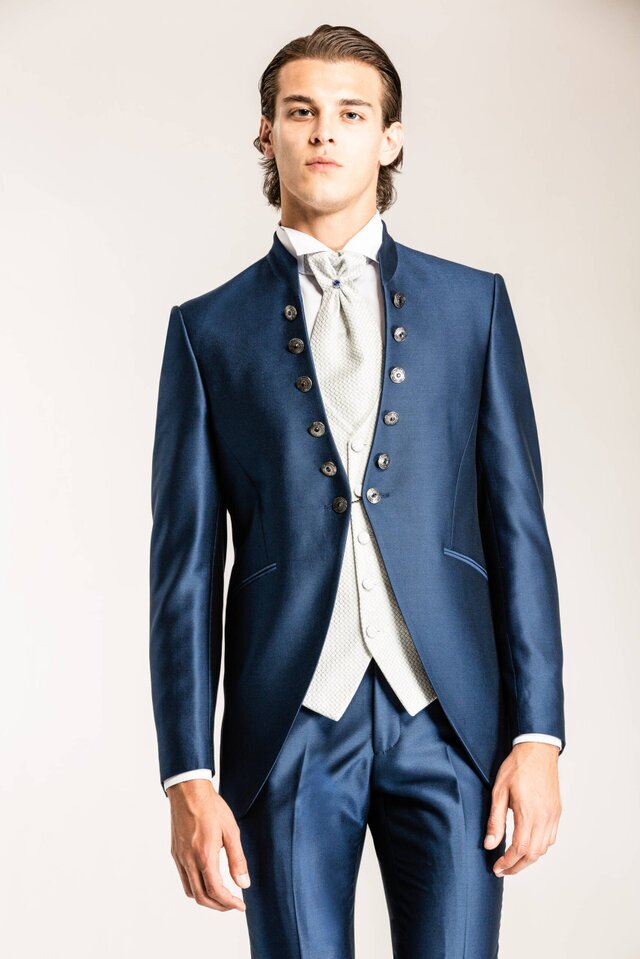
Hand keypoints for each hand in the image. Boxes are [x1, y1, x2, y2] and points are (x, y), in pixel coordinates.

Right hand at [167, 779, 249, 910]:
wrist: (188, 790)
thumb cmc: (211, 807)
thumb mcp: (231, 831)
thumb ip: (237, 859)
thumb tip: (244, 883)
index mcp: (204, 855)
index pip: (216, 891)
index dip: (229, 903)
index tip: (240, 905)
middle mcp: (189, 860)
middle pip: (201, 897)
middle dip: (219, 906)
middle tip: (233, 904)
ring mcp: (180, 858)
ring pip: (190, 891)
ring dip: (206, 899)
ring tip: (221, 895)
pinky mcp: (175, 853)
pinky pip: (184, 879)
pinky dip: (196, 887)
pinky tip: (207, 880)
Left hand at [484, 742, 561, 876]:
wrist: (537, 750)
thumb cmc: (517, 767)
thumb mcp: (499, 791)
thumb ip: (495, 820)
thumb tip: (490, 844)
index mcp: (528, 813)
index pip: (519, 849)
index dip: (507, 863)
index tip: (496, 867)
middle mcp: (544, 818)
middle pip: (533, 854)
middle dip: (517, 866)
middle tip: (503, 870)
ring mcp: (553, 816)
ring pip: (544, 849)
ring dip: (528, 859)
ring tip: (513, 861)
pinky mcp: (557, 812)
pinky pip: (550, 838)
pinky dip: (539, 848)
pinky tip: (528, 846)